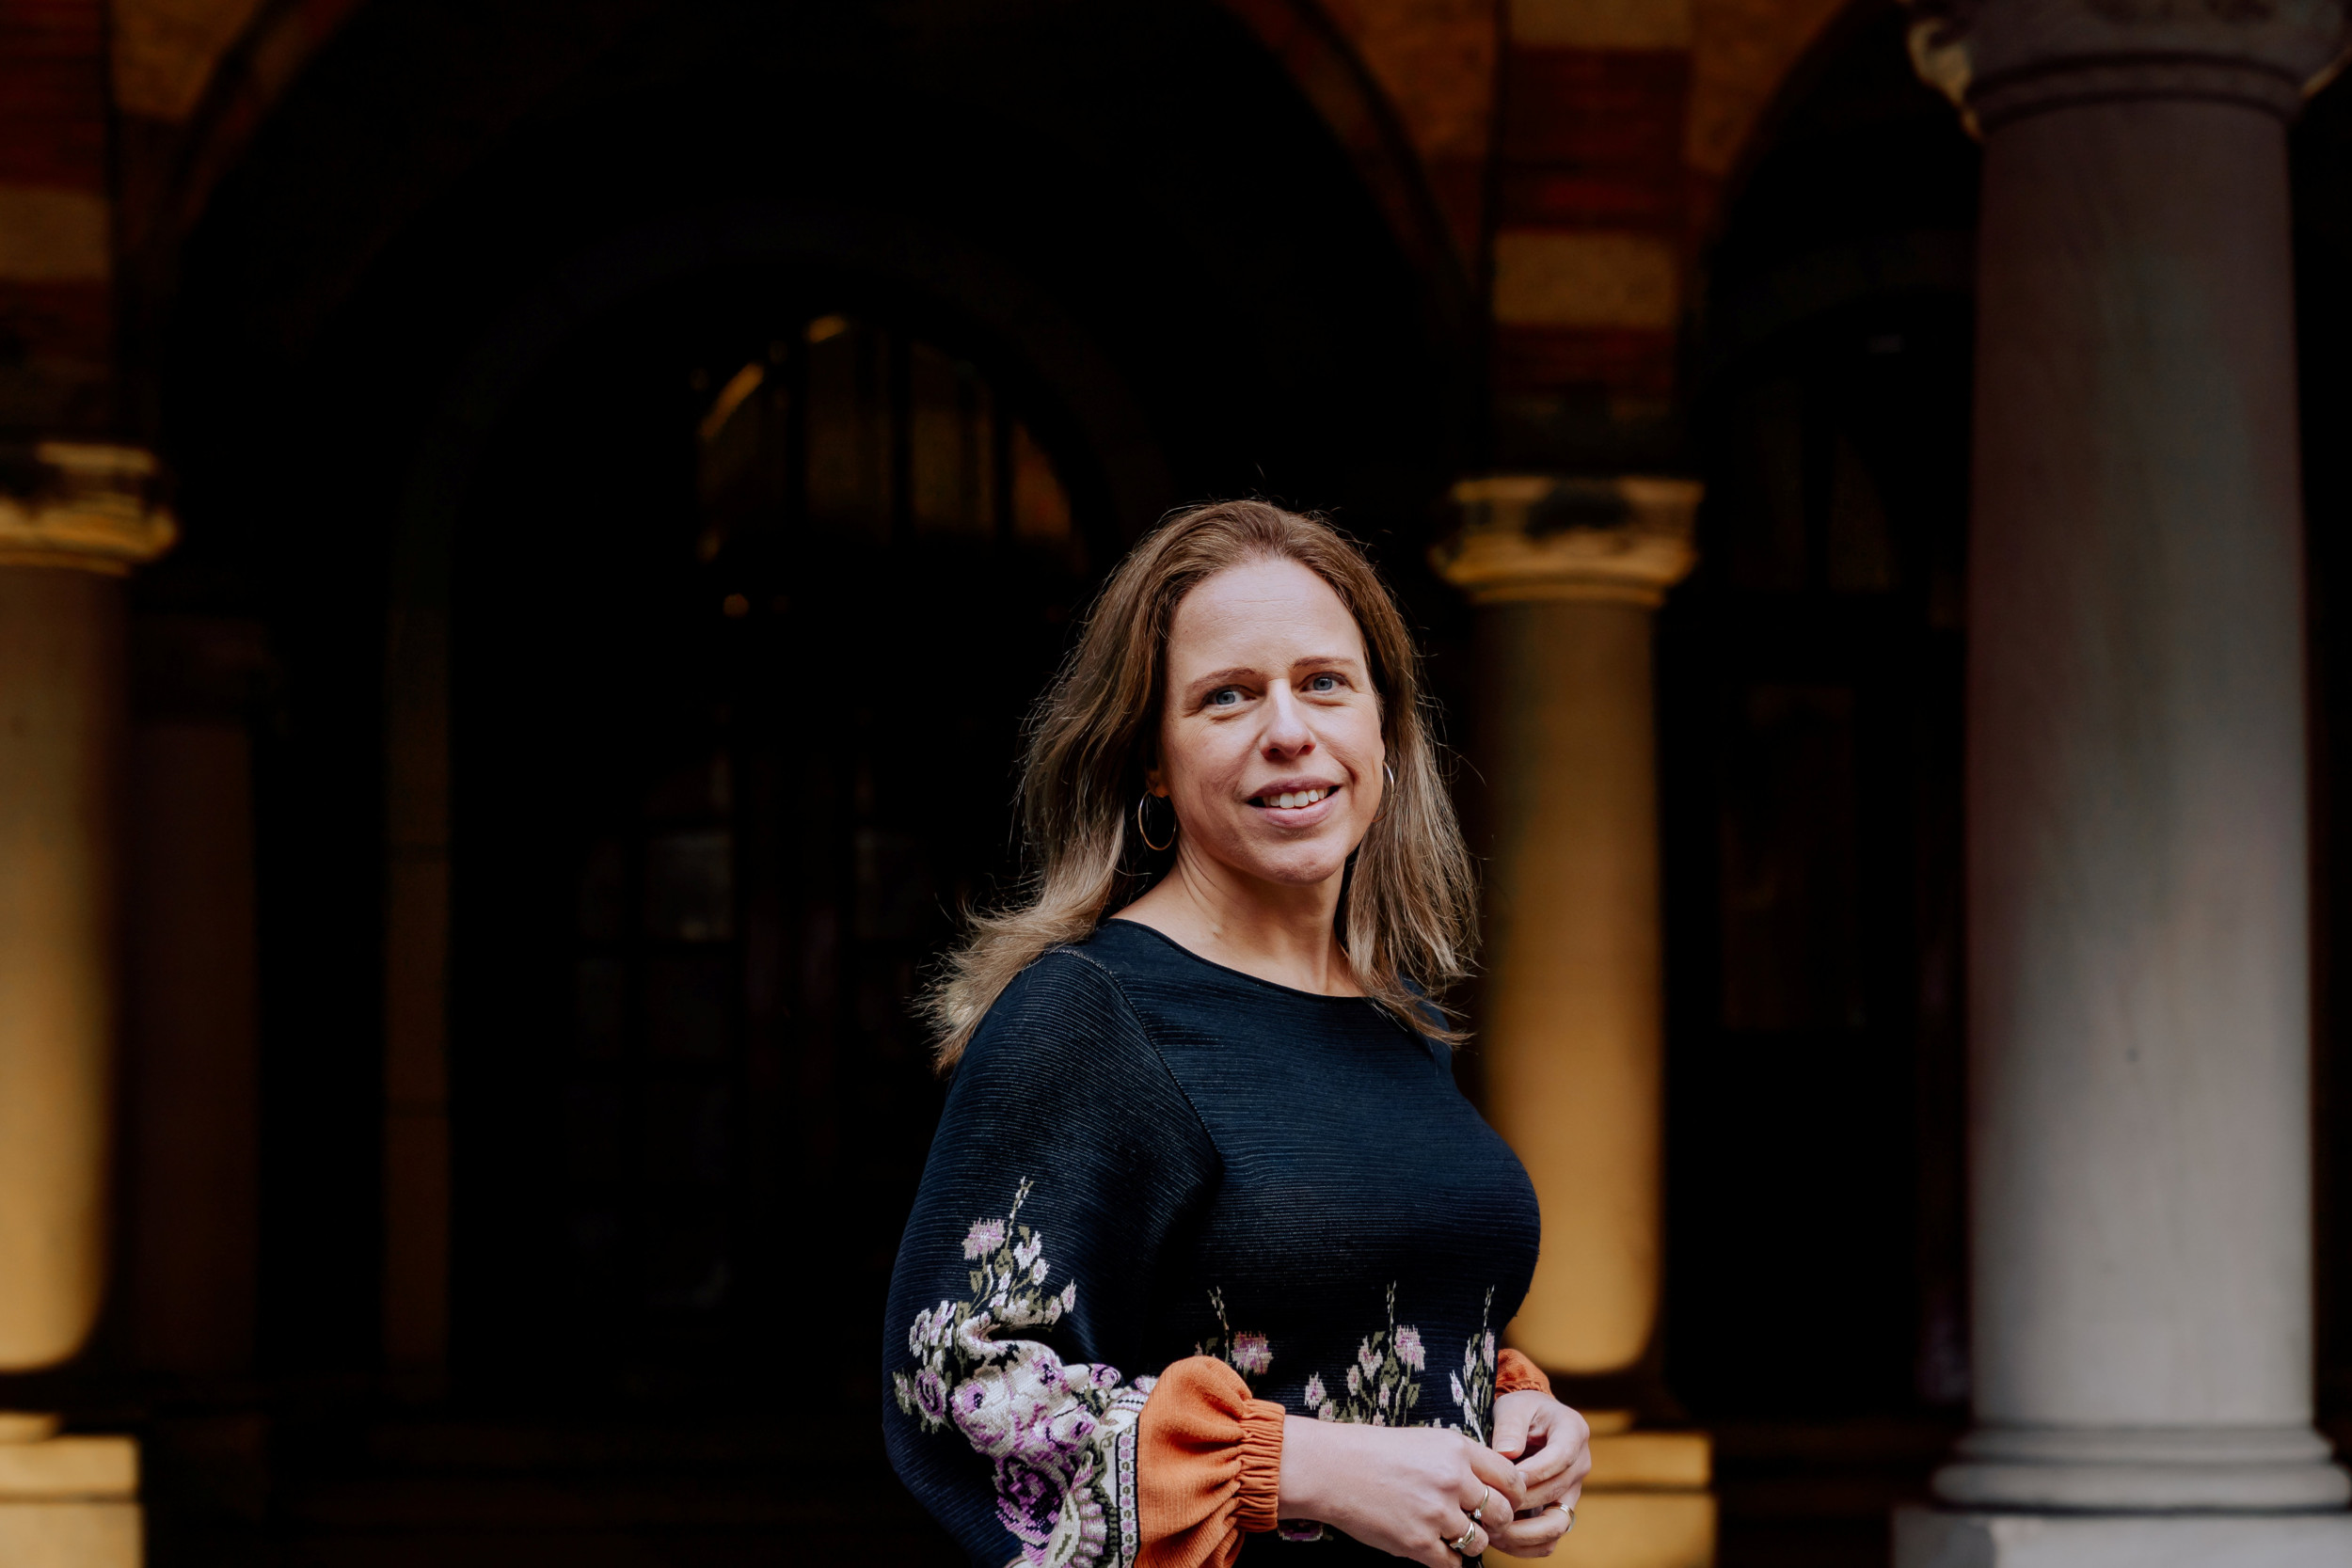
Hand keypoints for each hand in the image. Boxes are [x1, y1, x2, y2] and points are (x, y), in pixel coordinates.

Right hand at [1278, 1417, 1527, 1567]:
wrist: (1330, 1469)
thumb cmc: (1374, 1452)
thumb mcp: (1425, 1441)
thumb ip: (1461, 1460)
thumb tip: (1493, 1486)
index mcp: (1457, 1449)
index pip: (1510, 1478)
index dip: (1512, 1494)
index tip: (1505, 1501)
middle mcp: (1452, 1480)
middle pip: (1501, 1513)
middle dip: (1496, 1522)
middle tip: (1483, 1523)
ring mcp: (1436, 1513)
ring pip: (1479, 1541)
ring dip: (1470, 1542)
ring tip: (1451, 1533)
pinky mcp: (1418, 1543)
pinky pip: (1452, 1563)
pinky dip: (1448, 1559)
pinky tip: (1434, 1547)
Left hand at [1482, 1392, 1591, 1557]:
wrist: (1532, 1420)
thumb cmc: (1521, 1410)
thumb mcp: (1513, 1407)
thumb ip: (1510, 1427)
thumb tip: (1507, 1454)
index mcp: (1574, 1432)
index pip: (1560, 1457)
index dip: (1535, 1472)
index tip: (1508, 1480)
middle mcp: (1580, 1464)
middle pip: (1556, 1492)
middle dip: (1522, 1504)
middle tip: (1490, 1509)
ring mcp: (1574, 1489)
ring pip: (1558, 1523)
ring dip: (1526, 1533)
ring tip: (1494, 1531)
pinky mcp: (1562, 1507)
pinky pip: (1552, 1536)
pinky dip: (1528, 1544)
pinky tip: (1501, 1539)